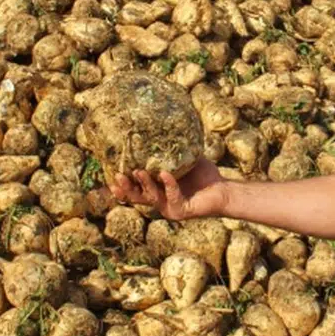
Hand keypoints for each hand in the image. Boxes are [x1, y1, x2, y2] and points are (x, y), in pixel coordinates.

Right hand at [107, 158, 227, 220]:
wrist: (223, 189)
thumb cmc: (203, 174)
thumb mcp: (183, 159)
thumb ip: (171, 150)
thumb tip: (159, 125)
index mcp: (157, 191)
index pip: (135, 190)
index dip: (122, 186)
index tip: (111, 176)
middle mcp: (160, 201)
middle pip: (137, 197)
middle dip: (126, 188)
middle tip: (118, 176)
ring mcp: (170, 208)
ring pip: (151, 198)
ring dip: (144, 185)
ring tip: (139, 171)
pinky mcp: (181, 210)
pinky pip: (172, 196)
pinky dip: (168, 184)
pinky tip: (165, 173)